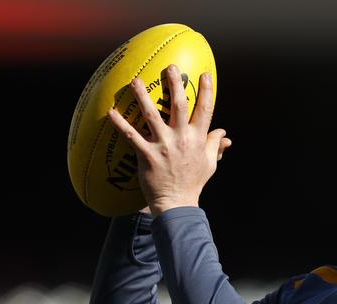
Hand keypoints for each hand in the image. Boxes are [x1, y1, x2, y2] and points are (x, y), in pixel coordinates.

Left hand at [107, 64, 231, 215]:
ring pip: (152, 115)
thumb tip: (224, 134)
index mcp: (198, 139)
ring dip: (142, 97)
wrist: (177, 203)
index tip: (204, 74)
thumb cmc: (193, 183)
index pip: (205, 110)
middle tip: (170, 66)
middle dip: (175, 84)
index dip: (206, 91)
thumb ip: (216, 146)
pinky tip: (111, 112)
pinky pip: (131, 136)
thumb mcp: (210, 164)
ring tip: (135, 81)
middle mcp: (182, 138)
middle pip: (179, 105)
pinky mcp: (147, 155)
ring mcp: (163, 146)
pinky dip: (120, 124)